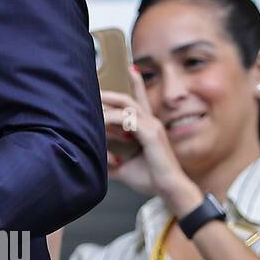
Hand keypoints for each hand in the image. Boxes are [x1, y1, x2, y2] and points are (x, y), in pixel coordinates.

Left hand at [101, 67, 201, 215]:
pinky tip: (99, 123)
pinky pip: (127, 120)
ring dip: (106, 104)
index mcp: (147, 128)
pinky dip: (111, 119)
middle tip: (92, 89)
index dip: (136, 83)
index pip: (140, 100)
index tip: (130, 68)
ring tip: (90, 102)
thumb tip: (92, 161)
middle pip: (128, 99)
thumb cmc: (152, 179)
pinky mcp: (151, 134)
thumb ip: (109, 161)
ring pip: (126, 106)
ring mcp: (152, 127)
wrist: (169, 190)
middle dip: (109, 93)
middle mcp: (151, 123)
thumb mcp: (124, 167)